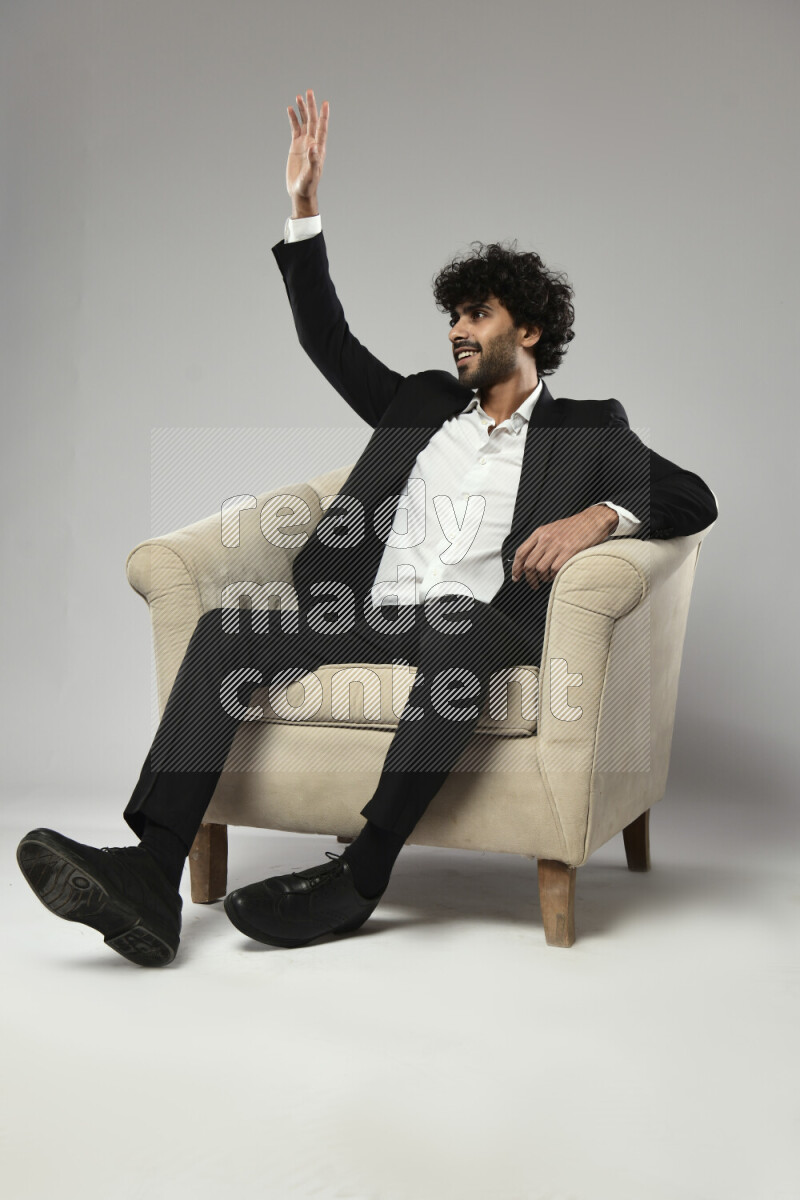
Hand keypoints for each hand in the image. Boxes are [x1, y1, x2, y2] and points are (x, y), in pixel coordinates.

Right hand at [286, 89, 328, 210]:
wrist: (300, 191)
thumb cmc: (308, 185)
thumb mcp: (311, 174)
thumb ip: (314, 160)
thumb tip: (313, 147)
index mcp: (318, 148)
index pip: (322, 128)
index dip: (323, 115)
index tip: (325, 103)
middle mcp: (312, 142)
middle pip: (313, 120)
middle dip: (311, 106)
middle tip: (309, 91)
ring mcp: (304, 143)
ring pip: (304, 122)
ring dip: (302, 109)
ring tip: (299, 96)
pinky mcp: (296, 146)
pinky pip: (295, 129)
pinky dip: (293, 119)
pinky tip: (290, 109)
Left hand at [510, 505, 617, 589]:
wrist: (593, 521)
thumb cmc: (574, 527)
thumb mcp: (552, 530)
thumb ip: (540, 542)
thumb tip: (529, 559)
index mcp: (539, 533)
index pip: (521, 552)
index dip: (516, 568)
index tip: (516, 576)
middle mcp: (546, 538)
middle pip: (529, 564)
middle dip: (529, 578)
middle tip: (533, 584)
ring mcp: (557, 545)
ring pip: (540, 569)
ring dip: (542, 578)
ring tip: (546, 579)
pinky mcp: (569, 551)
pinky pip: (555, 569)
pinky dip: (554, 576)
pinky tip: (556, 575)